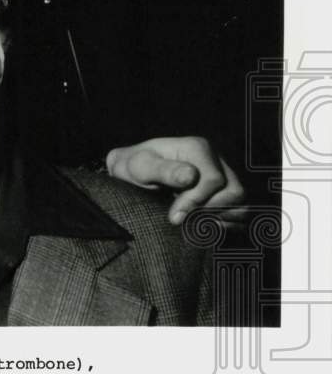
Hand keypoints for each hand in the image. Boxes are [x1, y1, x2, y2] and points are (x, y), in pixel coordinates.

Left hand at [106, 136, 246, 225]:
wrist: (132, 173)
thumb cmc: (133, 167)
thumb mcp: (140, 166)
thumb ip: (164, 170)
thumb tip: (191, 176)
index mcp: (198, 148)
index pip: (214, 179)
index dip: (196, 201)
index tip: (174, 216)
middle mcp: (216, 160)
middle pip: (234, 192)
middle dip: (207, 210)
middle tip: (180, 219)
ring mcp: (223, 176)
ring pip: (240, 202)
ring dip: (219, 218)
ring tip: (191, 223)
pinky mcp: (223, 192)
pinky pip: (239, 212)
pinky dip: (225, 223)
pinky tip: (201, 225)